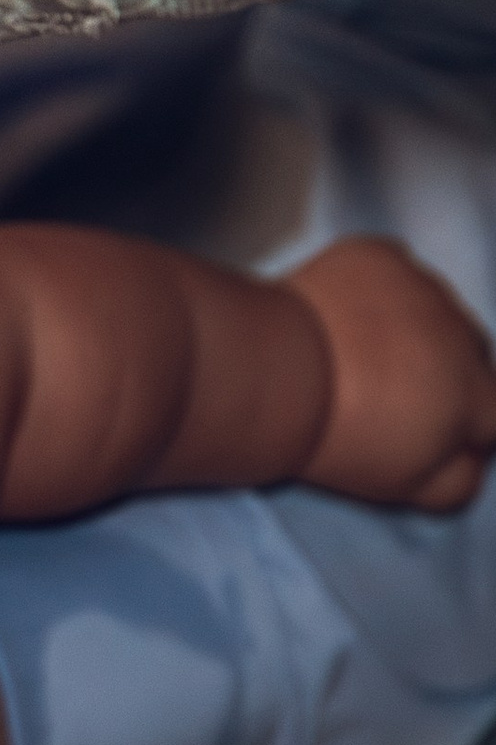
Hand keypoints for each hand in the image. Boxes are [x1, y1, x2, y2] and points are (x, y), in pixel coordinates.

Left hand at [284, 238, 495, 510]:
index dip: (457, 424)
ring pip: (432, 309)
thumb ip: (456, 479)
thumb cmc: (338, 437)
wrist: (271, 371)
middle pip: (468, 355)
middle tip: (381, 390)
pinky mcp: (378, 258)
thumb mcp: (405, 486)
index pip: (492, 413)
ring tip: (353, 349)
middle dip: (436, 373)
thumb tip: (472, 458)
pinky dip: (373, 287)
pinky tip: (336, 311)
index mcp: (480, 396)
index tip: (415, 428)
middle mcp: (465, 335)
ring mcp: (423, 289)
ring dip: (408, 327)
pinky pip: (391, 270)